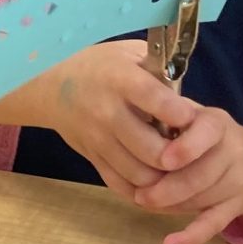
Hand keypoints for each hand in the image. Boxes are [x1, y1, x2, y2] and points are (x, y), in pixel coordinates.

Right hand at [45, 41, 198, 198]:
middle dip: (179, 156)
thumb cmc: (100, 65)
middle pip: (151, 149)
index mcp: (119, 78)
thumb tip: (190, 99)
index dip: (178, 114)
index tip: (192, 119)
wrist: (50, 84)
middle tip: (190, 149)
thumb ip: (160, 72)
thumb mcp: (129, 53)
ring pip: (139, 174)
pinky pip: (121, 185)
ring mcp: (97, 139)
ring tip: (176, 165)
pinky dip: (143, 189)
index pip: (154, 100)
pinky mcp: (91, 158)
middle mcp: (106, 112)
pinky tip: (156, 178)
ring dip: (165, 176)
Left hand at [135, 107, 242, 243]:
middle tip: (139, 194)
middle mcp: (234, 150)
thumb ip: (164, 116)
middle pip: (200, 174)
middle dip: (166, 188)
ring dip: (170, 205)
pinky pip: (215, 223)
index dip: (186, 148)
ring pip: (202, 199)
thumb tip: (127, 129)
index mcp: (217, 122)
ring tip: (146, 202)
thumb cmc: (204, 134)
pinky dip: (192, 236)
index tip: (164, 160)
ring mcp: (238, 180)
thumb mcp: (190, 115)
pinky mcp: (236, 206)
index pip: (208, 132)